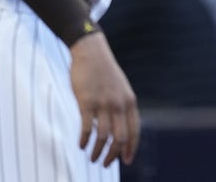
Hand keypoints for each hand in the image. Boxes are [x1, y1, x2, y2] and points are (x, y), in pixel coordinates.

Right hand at [69, 32, 138, 166]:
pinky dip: (84, 140)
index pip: (134, 131)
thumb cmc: (104, 72)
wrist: (91, 51)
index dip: (131, 149)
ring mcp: (103, 103)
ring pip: (103, 136)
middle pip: (120, 138)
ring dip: (98, 151)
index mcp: (130, 101)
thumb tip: (117, 130)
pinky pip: (86, 128)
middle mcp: (119, 104)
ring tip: (92, 158)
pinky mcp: (86, 101)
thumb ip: (121, 108)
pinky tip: (81, 145)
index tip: (126, 161)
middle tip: (105, 164)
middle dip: (113, 155)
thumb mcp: (120, 89)